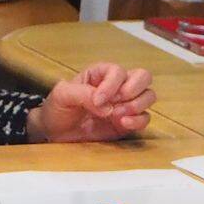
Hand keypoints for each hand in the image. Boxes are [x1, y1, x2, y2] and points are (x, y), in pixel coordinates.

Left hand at [29, 62, 155, 141]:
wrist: (55, 133)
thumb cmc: (58, 109)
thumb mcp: (62, 96)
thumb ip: (83, 94)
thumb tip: (106, 106)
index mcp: (101, 74)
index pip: (118, 71)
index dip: (112, 85)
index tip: (97, 100)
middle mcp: (116, 86)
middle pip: (143, 76)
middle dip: (134, 89)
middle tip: (117, 101)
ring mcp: (124, 104)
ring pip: (148, 96)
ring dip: (137, 105)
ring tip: (117, 115)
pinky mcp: (127, 122)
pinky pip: (145, 119)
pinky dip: (138, 121)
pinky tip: (122, 124)